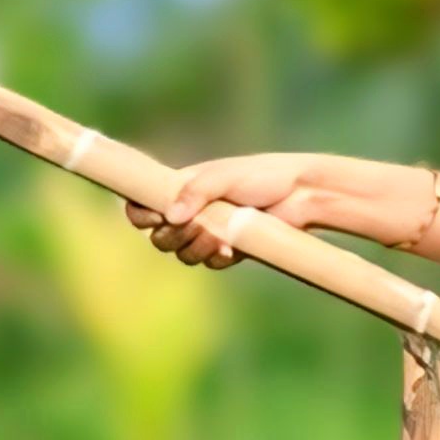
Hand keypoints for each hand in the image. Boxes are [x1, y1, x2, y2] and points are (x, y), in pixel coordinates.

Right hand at [122, 153, 335, 268]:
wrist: (300, 195)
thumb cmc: (263, 175)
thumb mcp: (225, 176)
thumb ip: (196, 192)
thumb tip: (170, 216)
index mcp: (181, 188)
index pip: (142, 204)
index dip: (139, 214)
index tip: (152, 217)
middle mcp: (191, 212)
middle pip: (158, 237)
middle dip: (171, 236)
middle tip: (194, 226)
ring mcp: (208, 233)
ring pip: (181, 254)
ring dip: (194, 248)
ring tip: (217, 237)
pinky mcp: (228, 250)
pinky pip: (208, 263)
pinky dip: (215, 258)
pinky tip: (231, 250)